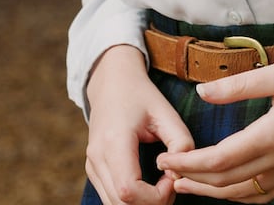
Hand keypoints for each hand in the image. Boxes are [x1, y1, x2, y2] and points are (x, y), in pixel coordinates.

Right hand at [85, 45, 194, 204]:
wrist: (111, 81)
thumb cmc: (141, 95)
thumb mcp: (166, 111)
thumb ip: (181, 141)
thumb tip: (181, 173)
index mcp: (114, 141)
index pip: (128, 190)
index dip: (155, 196)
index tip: (171, 179)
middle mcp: (97, 158)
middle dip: (151, 204)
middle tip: (171, 184)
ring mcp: (92, 166)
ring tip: (162, 184)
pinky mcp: (93, 171)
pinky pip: (111, 199)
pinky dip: (132, 201)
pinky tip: (149, 185)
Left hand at [155, 42, 273, 201]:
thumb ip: (240, 85)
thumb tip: (202, 92)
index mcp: (273, 136)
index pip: (219, 161)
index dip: (188, 163)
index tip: (165, 158)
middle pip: (226, 184)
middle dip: (192, 180)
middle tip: (165, 172)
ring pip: (243, 196)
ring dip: (212, 193)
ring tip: (186, 186)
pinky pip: (263, 196)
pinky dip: (238, 196)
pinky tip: (226, 188)